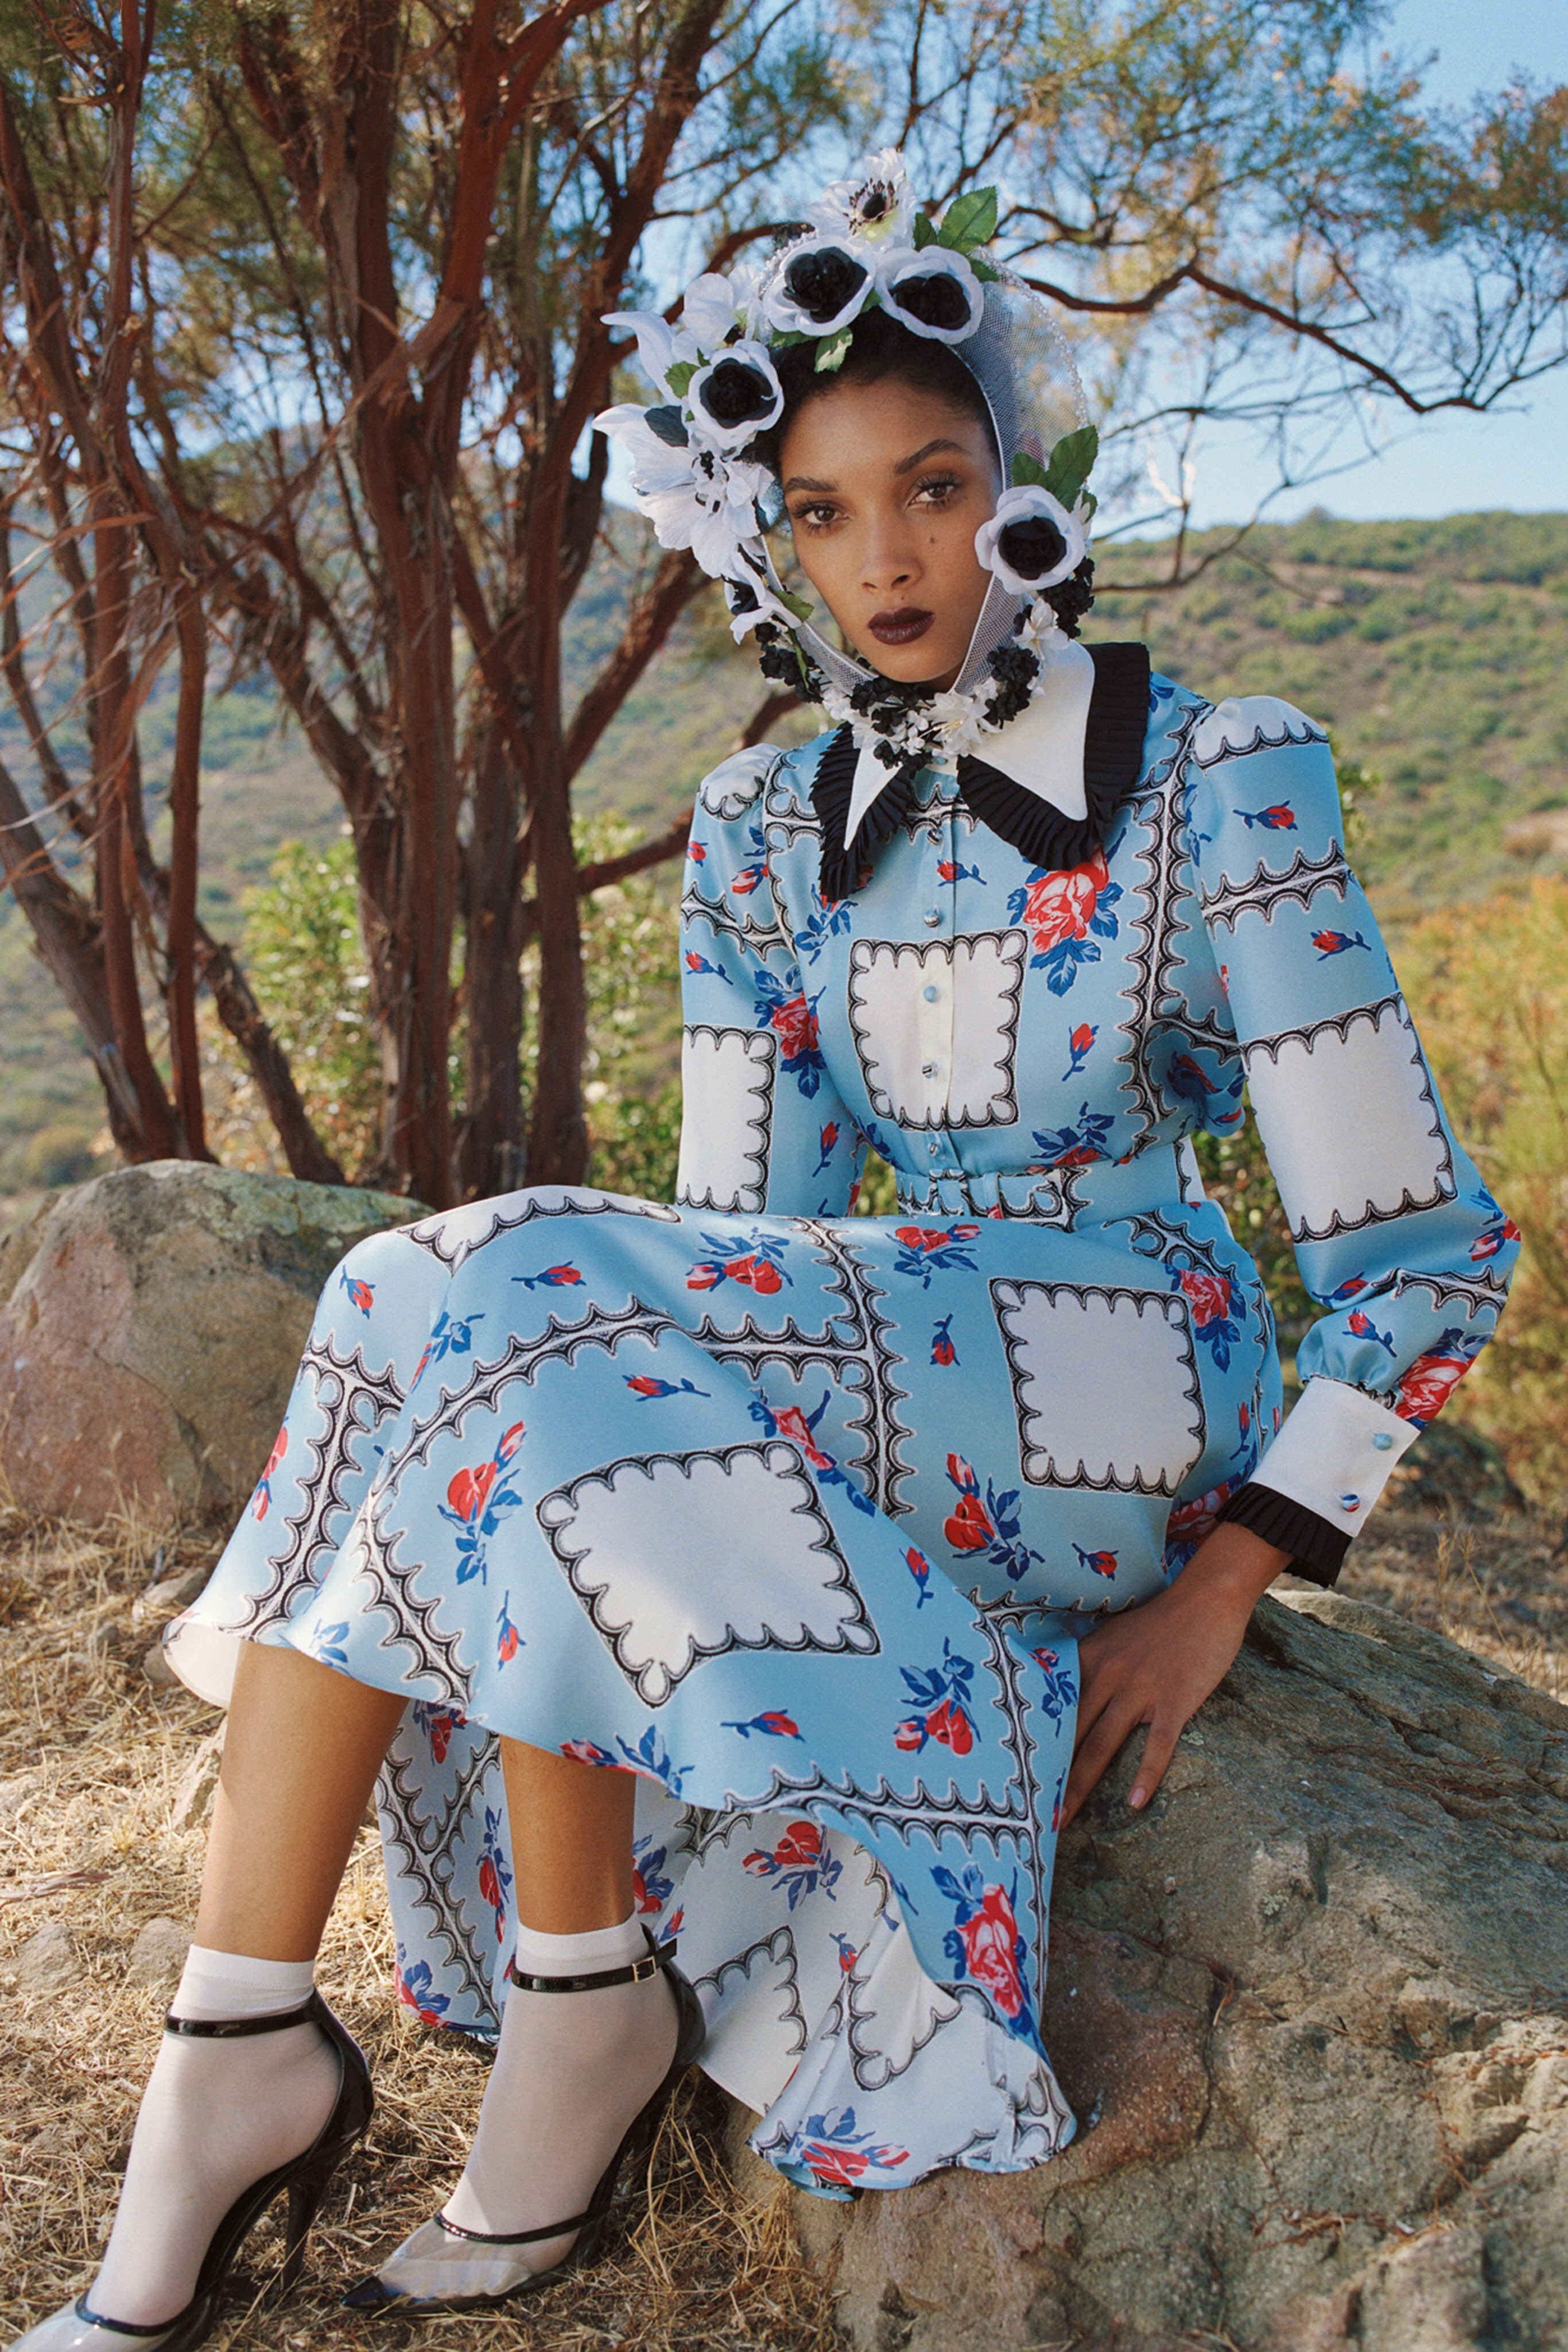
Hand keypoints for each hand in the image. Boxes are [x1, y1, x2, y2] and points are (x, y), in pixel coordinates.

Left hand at [1059, 1523, 1288, 1827]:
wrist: (1206, 1598)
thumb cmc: (1160, 1619)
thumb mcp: (1113, 1634)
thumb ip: (1090, 1661)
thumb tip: (1064, 1690)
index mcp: (1090, 1657)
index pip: (1053, 1705)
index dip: (1033, 1738)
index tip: (1014, 1769)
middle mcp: (1108, 1674)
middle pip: (1071, 1732)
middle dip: (1048, 1773)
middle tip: (1029, 1809)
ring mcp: (1141, 1688)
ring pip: (1103, 1743)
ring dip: (1081, 1784)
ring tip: (1063, 1818)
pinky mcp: (1175, 1699)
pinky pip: (1158, 1743)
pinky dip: (1147, 1774)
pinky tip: (1137, 1802)